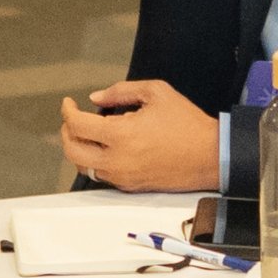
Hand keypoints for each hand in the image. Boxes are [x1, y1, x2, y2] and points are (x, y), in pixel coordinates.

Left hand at [59, 79, 219, 191]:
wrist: (211, 156)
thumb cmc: (187, 123)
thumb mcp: (156, 93)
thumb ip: (121, 91)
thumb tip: (96, 98)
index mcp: (120, 135)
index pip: (77, 125)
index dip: (67, 111)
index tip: (69, 103)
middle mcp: (116, 160)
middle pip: (72, 151)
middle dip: (66, 132)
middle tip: (72, 119)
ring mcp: (122, 176)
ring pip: (84, 167)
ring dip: (80, 149)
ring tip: (89, 134)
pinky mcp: (131, 187)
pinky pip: (102, 175)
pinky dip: (97, 161)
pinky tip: (108, 147)